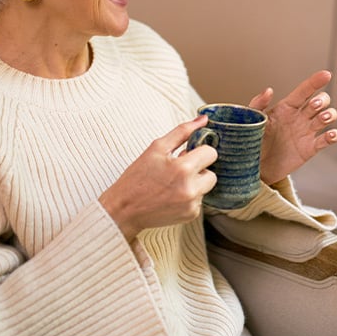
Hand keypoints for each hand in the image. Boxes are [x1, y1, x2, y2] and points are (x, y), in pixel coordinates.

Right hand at [98, 116, 217, 240]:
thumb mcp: (156, 148)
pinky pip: (199, 200)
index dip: (199, 151)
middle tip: (178, 170)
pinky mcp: (191, 215)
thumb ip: (182, 132)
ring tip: (173, 184)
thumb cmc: (137, 177)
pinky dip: (189, 197)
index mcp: (183, 168)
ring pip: (206, 187)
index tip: (186, 155)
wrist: (123, 210)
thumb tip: (204, 120)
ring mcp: (192, 204)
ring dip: (195, 183)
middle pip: (212, 173)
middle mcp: (191, 188)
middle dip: (199, 169)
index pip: (211, 153)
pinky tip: (172, 196)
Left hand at [247, 70, 336, 184]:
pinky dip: (333, 135)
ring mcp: (307, 132)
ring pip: (328, 117)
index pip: (304, 91)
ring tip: (322, 119)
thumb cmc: (253, 140)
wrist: (255, 167)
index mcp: (286, 107)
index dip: (315, 82)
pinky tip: (330, 135)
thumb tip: (269, 90)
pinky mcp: (311, 148)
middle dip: (322, 100)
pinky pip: (328, 139)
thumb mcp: (253, 121)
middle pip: (321, 101)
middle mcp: (299, 117)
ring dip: (330, 115)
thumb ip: (258, 104)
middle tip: (314, 106)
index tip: (326, 74)